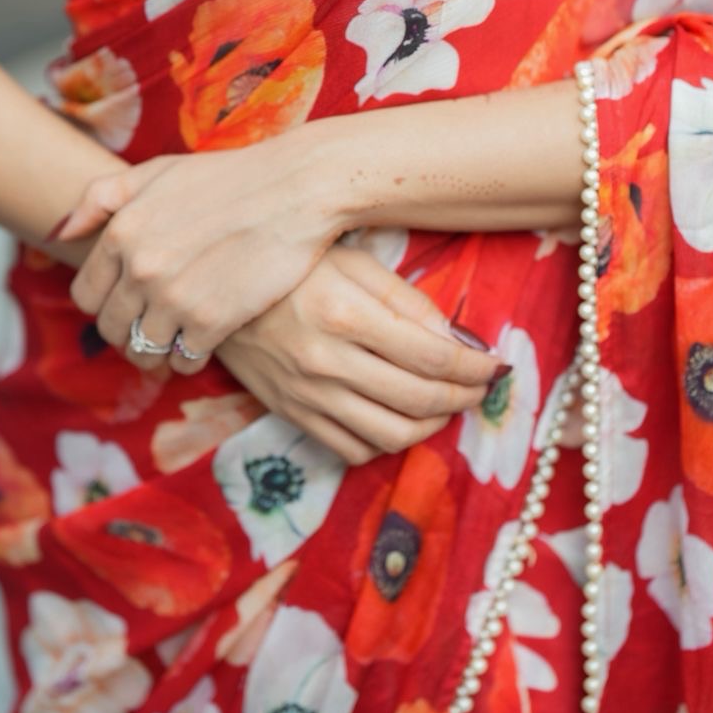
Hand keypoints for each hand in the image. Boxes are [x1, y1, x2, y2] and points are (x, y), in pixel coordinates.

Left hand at [60, 140, 340, 368]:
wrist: (296, 188)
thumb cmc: (229, 176)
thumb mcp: (158, 171)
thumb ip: (101, 197)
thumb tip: (60, 233)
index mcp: (122, 231)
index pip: (86, 295)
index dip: (103, 305)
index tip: (125, 304)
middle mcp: (140, 266)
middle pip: (110, 329)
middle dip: (126, 332)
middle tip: (150, 327)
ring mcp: (175, 297)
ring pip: (143, 350)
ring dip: (155, 351)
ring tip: (173, 340)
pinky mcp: (211, 321)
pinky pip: (183, 361)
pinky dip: (190, 358)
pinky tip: (204, 340)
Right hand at [216, 242, 507, 465]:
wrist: (216, 288)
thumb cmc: (294, 265)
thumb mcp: (353, 262)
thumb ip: (407, 302)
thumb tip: (460, 341)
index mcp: (346, 314)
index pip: (432, 357)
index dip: (475, 367)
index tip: (496, 365)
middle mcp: (327, 361)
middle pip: (419, 401)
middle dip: (465, 398)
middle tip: (483, 388)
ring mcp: (307, 394)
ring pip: (391, 435)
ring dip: (433, 426)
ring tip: (447, 405)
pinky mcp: (291, 414)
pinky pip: (352, 450)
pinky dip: (387, 443)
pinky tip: (399, 420)